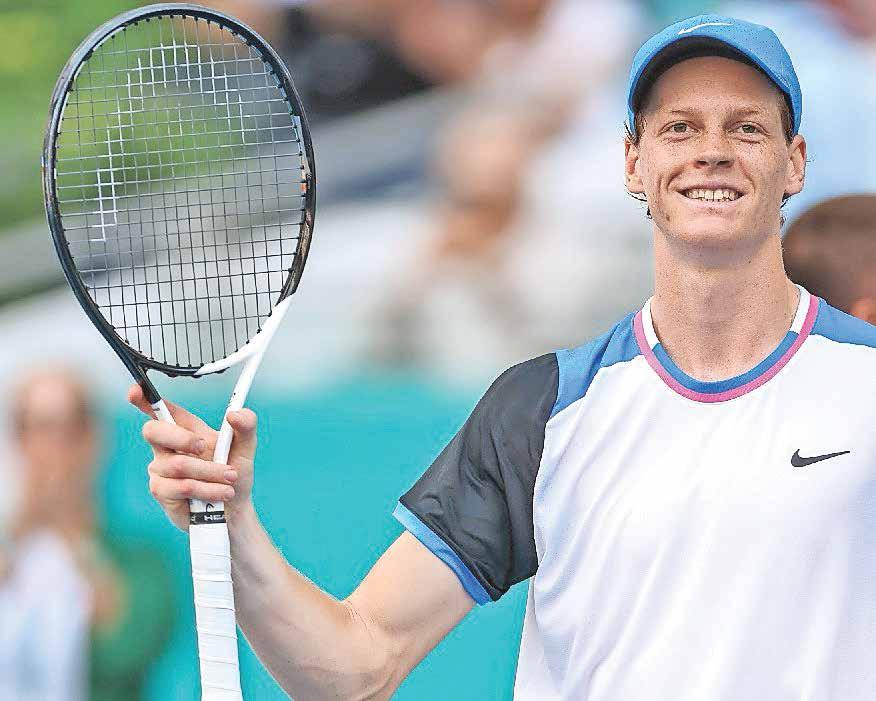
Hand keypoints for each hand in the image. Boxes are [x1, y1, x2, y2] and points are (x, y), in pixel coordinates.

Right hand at [128, 384, 256, 530]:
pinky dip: (207, 489)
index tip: (135, 390)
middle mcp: (167, 447)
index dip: (145, 399)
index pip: (161, 410)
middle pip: (154, 431)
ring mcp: (161, 470)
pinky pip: (181, 486)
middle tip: (204, 446)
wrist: (235, 510)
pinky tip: (220, 493)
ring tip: (229, 479)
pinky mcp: (162, 491)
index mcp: (186, 429)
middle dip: (181, 437)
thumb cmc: (234, 475)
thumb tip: (235, 414)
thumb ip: (246, 426)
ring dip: (210, 472)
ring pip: (177, 464)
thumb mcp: (246, 448)